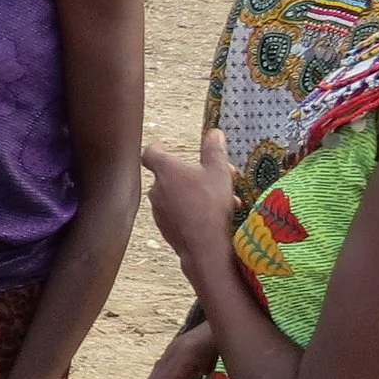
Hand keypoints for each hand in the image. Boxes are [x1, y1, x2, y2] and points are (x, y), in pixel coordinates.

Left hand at [144, 131, 239, 281]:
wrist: (205, 245)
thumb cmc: (211, 204)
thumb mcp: (219, 171)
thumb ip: (215, 149)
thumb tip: (214, 132)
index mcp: (166, 170)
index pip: (151, 153)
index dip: (158, 148)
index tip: (167, 148)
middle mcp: (156, 189)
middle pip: (172, 175)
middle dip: (196, 173)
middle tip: (222, 175)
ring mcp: (158, 210)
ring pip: (179, 195)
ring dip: (199, 192)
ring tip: (227, 198)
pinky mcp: (165, 227)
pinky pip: (179, 212)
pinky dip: (194, 209)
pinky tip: (217, 214)